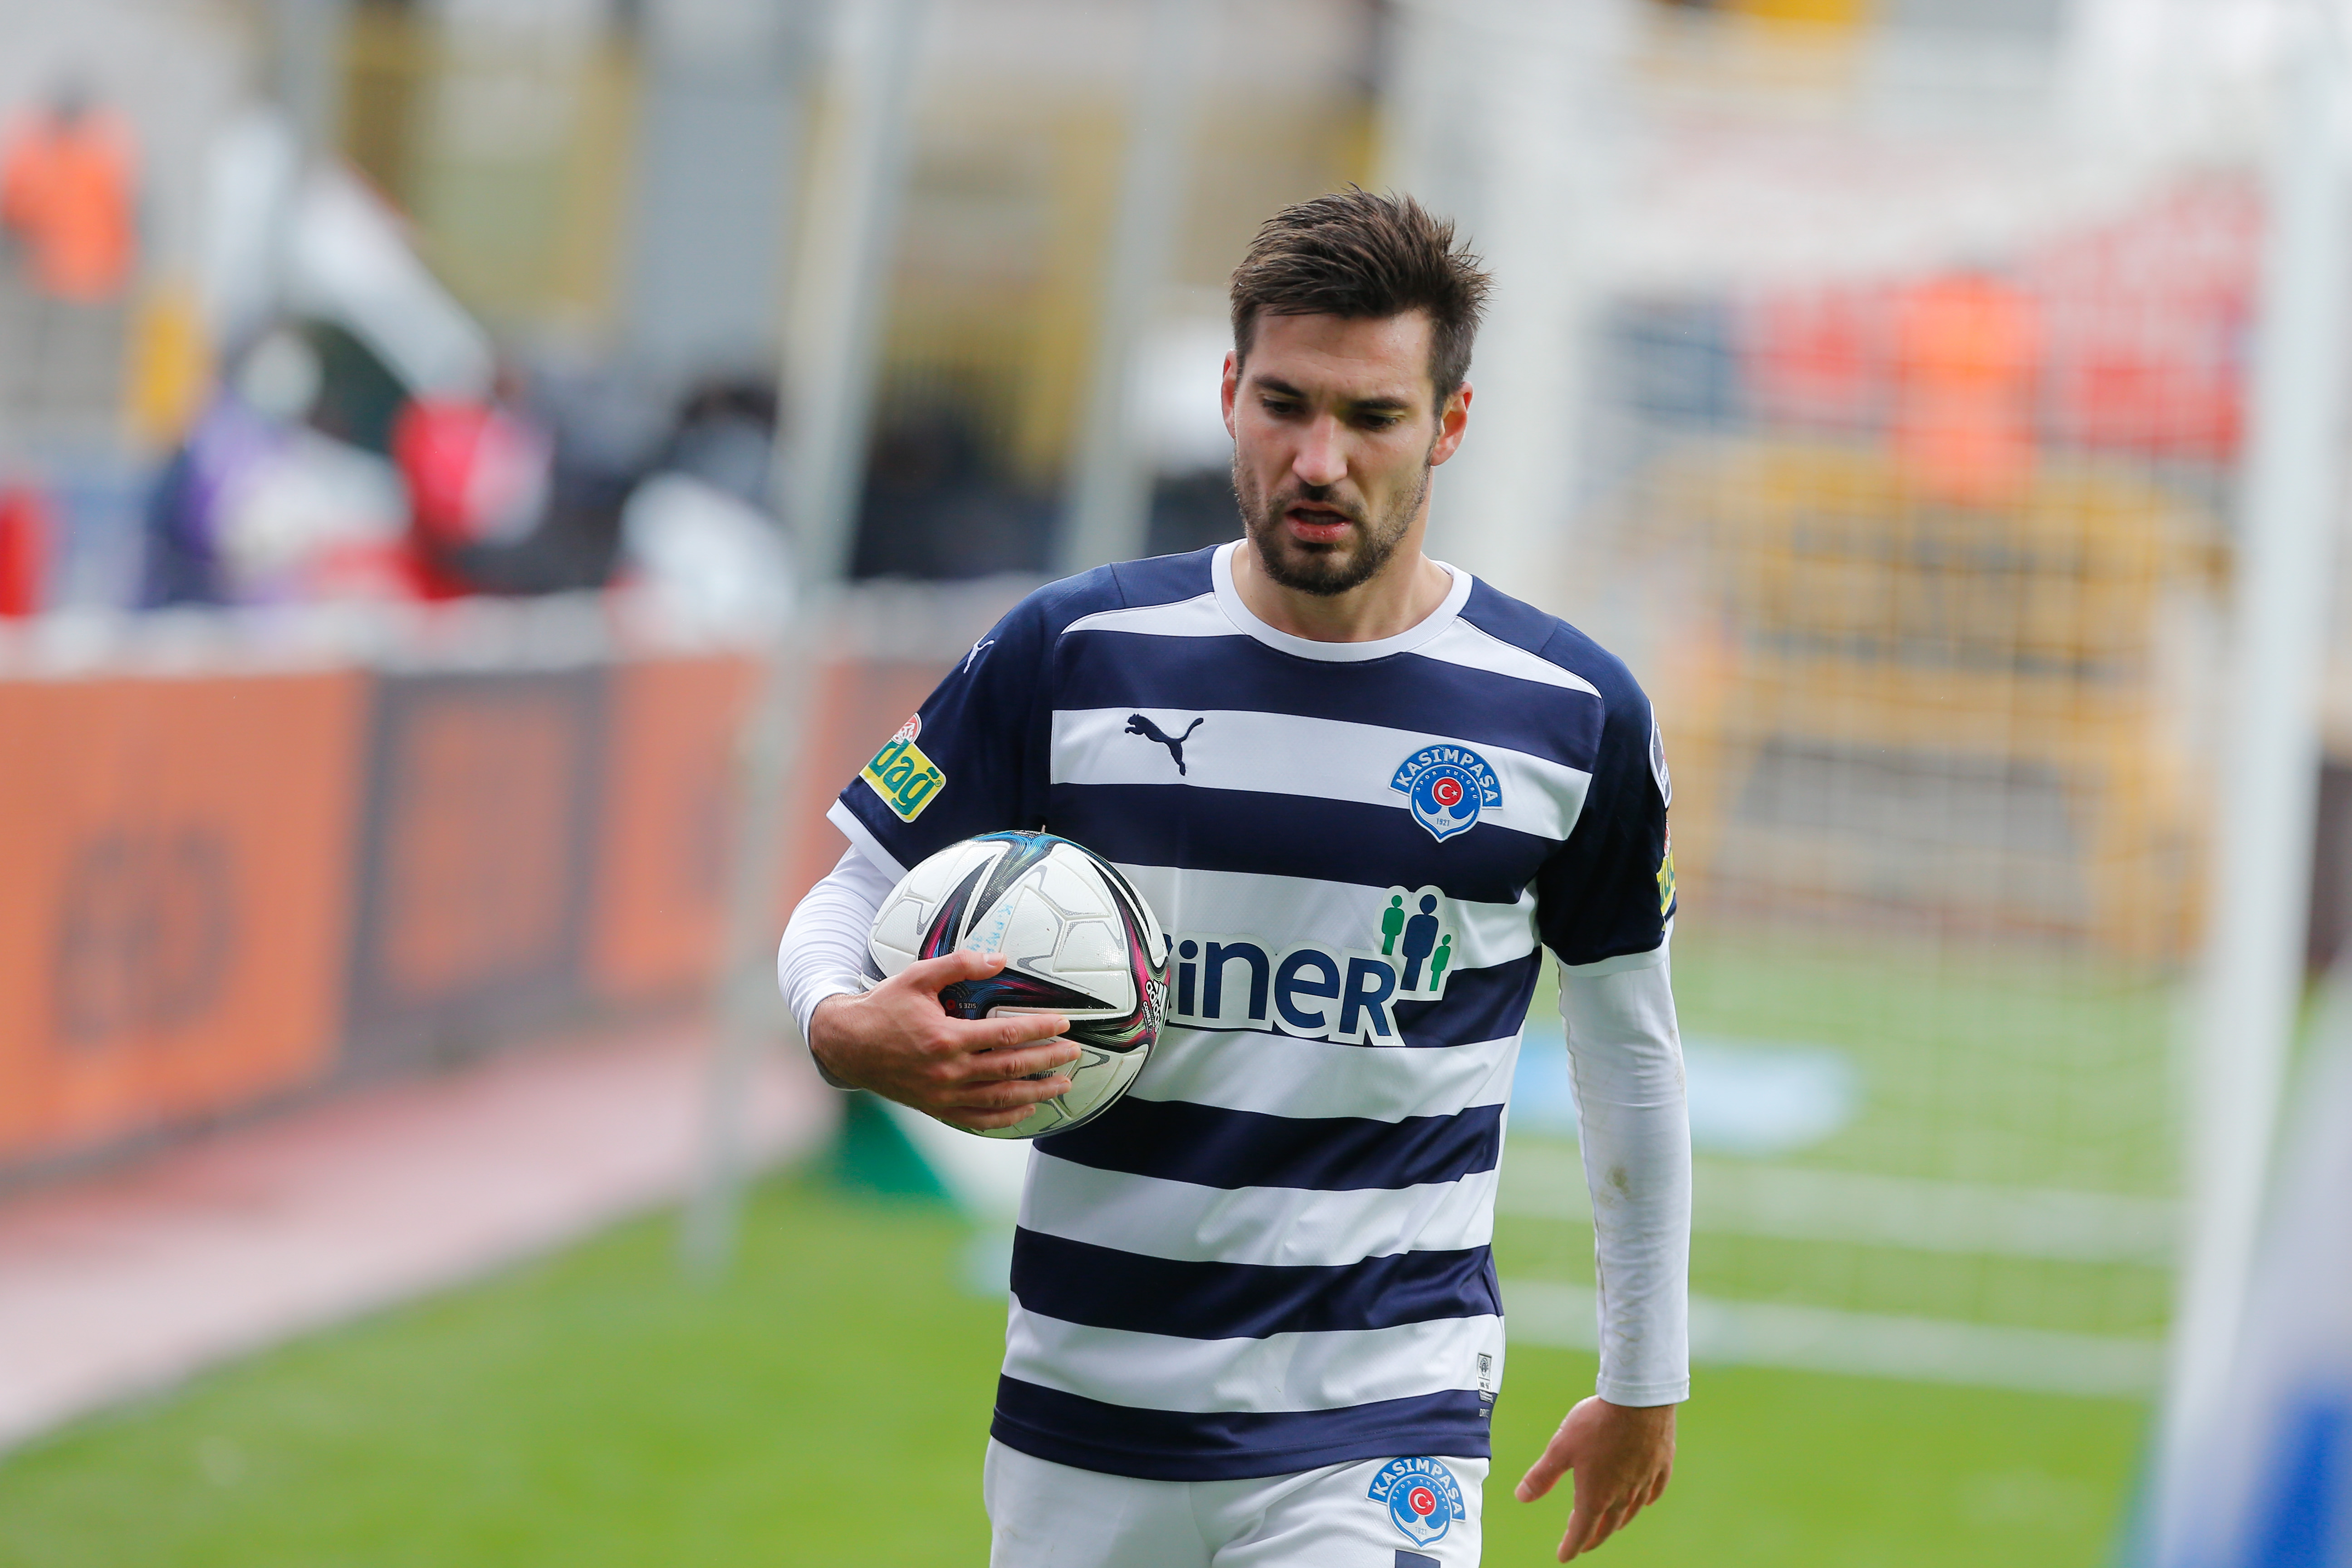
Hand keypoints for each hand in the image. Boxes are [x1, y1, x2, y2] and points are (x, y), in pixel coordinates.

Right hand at [807, 950, 1075, 1131]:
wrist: (847, 1045)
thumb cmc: (884, 1007)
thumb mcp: (917, 977)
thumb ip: (958, 964)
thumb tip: (999, 959)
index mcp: (945, 1038)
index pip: (1006, 1034)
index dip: (1039, 1029)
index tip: (1063, 1024)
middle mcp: (947, 1071)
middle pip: (1011, 1068)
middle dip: (1048, 1060)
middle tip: (1073, 1053)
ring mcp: (942, 1094)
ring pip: (1000, 1098)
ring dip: (1036, 1092)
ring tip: (1062, 1085)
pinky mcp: (936, 1108)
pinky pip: (978, 1120)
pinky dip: (1006, 1117)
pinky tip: (1027, 1109)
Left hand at [1515, 1396, 1675, 1560]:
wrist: (1638, 1400)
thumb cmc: (1596, 1423)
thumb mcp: (1560, 1448)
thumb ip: (1542, 1476)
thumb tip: (1521, 1497)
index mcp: (1595, 1495)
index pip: (1581, 1531)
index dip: (1571, 1546)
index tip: (1564, 1555)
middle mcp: (1622, 1495)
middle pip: (1608, 1526)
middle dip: (1593, 1537)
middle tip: (1584, 1542)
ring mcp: (1645, 1481)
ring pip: (1632, 1511)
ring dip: (1618, 1522)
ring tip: (1610, 1525)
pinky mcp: (1661, 1465)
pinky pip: (1654, 1491)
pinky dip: (1646, 1501)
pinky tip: (1645, 1501)